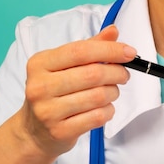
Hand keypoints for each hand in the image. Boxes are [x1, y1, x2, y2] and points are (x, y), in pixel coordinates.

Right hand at [20, 25, 135, 155]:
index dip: (109, 50)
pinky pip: (97, 117)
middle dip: (116, 73)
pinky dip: (108, 111)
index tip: (129, 53)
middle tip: (124, 75)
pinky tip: (105, 108)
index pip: (81, 51)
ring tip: (112, 92)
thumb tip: (113, 31)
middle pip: (92, 74)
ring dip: (113, 93)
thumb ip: (88, 48)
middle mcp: (40, 86)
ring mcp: (48, 111)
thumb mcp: (63, 67)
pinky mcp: (60, 131)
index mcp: (40, 63)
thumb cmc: (53, 94)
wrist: (34, 132)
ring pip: (98, 97)